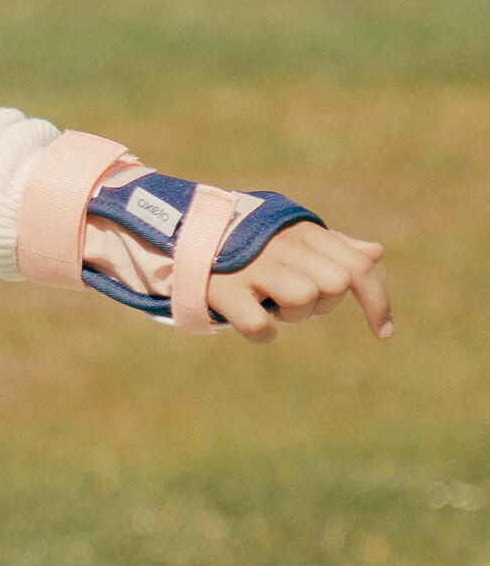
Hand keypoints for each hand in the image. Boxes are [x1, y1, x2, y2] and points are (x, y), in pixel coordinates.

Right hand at [208, 219, 392, 341]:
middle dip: (322, 304)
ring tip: (269, 303)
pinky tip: (250, 320)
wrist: (182, 234)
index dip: (377, 302)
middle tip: (293, 301)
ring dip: (291, 315)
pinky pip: (262, 326)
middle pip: (334, 285)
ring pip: (304, 300)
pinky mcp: (225, 289)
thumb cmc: (247, 243)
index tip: (383, 333)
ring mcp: (254, 266)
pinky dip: (262, 333)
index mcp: (304, 232)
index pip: (358, 267)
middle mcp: (283, 245)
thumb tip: (376, 253)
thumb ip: (334, 247)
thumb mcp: (292, 237)